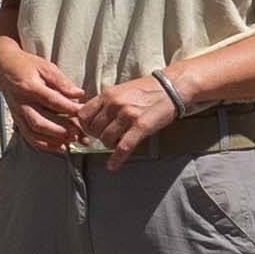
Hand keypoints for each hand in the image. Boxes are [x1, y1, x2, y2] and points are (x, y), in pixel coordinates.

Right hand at [0, 40, 94, 153]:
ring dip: (53, 139)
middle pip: (40, 121)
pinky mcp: (18, 120)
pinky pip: (30, 136)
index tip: (83, 113)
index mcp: (30, 87)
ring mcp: (18, 113)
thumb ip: (62, 82)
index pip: (51, 101)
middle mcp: (22, 103)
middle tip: (78, 132)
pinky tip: (59, 147)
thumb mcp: (46, 67)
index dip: (68, 108)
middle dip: (61, 129)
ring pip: (34, 132)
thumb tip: (79, 94)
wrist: (4, 68)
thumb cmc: (26, 66)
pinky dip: (45, 144)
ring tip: (71, 141)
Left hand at [68, 71, 184, 163]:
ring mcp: (127, 115)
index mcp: (108, 94)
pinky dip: (116, 159)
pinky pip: (123, 147)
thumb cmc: (146, 89)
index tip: (91, 130)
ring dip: (109, 145)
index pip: (83, 115)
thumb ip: (106, 102)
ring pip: (106, 139)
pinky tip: (112, 166)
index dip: (85, 126)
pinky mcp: (140, 126)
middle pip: (94, 129)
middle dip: (98, 137)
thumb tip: (92, 117)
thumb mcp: (121, 90)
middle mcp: (115, 104)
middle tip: (108, 137)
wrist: (171, 87)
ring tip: (116, 143)